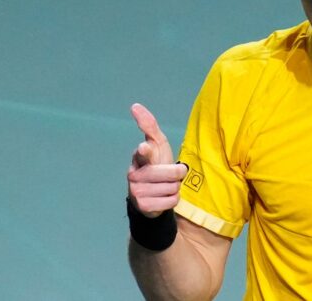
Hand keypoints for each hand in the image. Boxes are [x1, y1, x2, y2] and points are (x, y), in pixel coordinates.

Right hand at [127, 103, 187, 217]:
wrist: (152, 193)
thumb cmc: (157, 163)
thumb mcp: (157, 144)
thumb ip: (149, 126)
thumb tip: (135, 105)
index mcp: (140, 157)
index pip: (144, 153)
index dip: (146, 151)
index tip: (145, 147)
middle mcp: (134, 174)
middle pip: (170, 174)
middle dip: (177, 174)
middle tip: (173, 174)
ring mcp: (137, 191)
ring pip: (172, 188)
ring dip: (175, 187)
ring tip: (165, 185)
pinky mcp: (143, 206)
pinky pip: (171, 201)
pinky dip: (172, 200)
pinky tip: (163, 197)